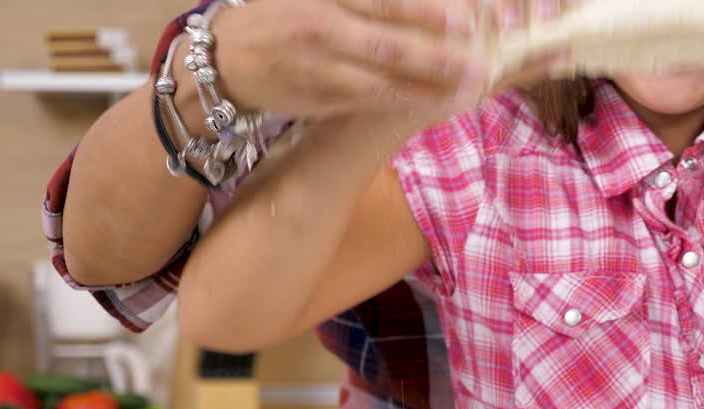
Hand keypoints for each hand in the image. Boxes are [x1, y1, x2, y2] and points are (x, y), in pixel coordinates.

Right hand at [209, 0, 487, 118]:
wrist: (223, 58)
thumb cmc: (279, 15)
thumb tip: (420, 3)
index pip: (386, 2)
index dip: (427, 11)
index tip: (466, 17)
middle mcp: (324, 31)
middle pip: (390, 45)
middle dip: (439, 56)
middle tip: (480, 62)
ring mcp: (322, 71)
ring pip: (384, 82)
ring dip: (429, 87)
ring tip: (470, 87)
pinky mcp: (321, 101)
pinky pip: (372, 103)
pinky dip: (406, 103)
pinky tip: (436, 102)